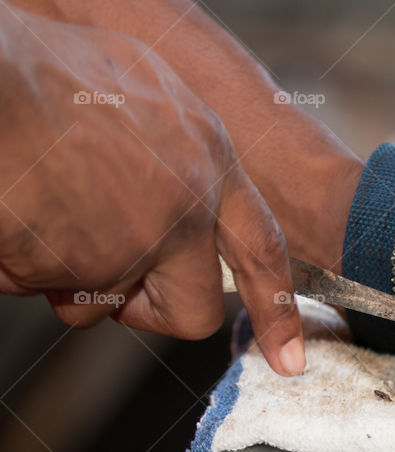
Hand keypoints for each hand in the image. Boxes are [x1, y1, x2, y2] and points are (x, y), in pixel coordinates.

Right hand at [0, 8, 304, 375]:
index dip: (275, 307)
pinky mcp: (86, 268)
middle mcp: (190, 205)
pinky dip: (18, 265)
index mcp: (210, 157)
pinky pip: (44, 290)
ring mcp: (141, 241)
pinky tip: (10, 212)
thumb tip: (178, 196)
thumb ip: (172, 150)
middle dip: (145, 310)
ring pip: (100, 304)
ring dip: (61, 276)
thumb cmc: (47, 69)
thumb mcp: (141, 86)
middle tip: (104, 285)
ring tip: (34, 209)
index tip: (289, 360)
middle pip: (194, 310)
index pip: (262, 248)